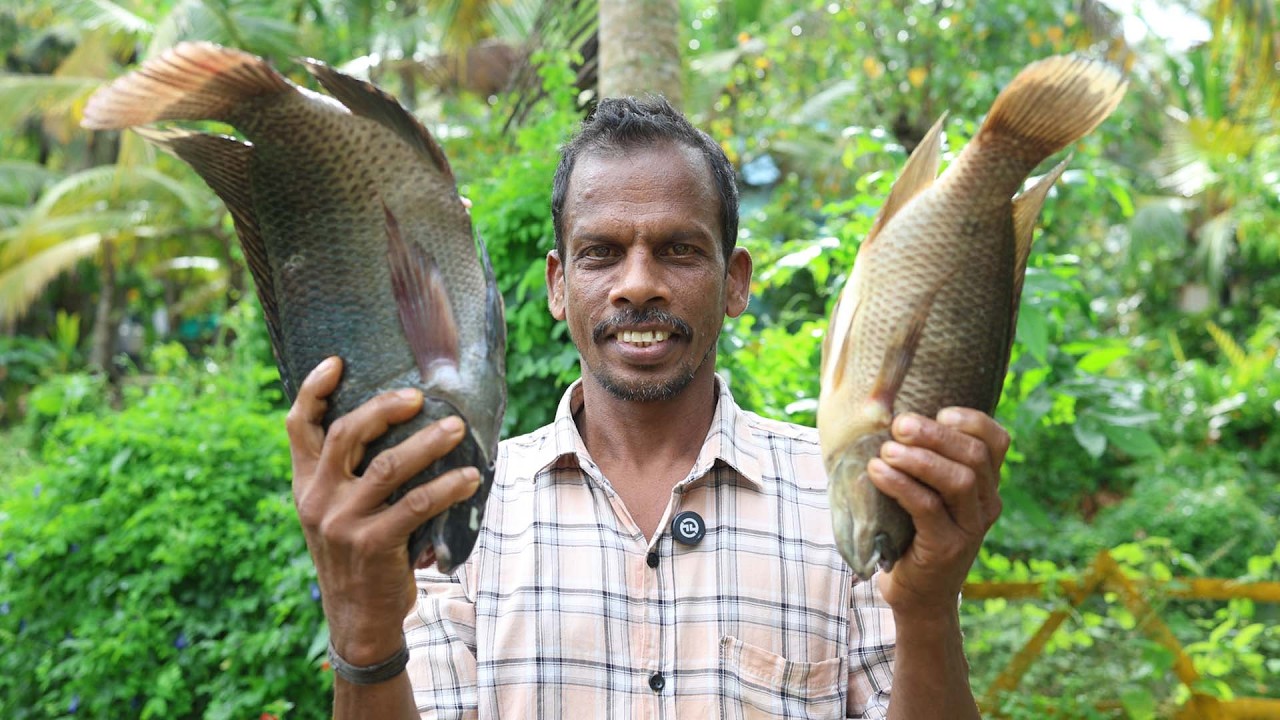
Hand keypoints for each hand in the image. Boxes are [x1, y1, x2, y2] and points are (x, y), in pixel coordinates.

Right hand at [287, 356, 480, 664]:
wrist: (357, 620)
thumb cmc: (359, 553)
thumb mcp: (339, 512)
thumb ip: (350, 474)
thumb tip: (399, 420)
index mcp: (306, 483)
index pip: (298, 426)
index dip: (313, 390)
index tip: (336, 361)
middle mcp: (318, 498)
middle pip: (346, 434)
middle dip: (385, 408)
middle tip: (419, 397)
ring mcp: (343, 522)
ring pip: (388, 466)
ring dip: (429, 444)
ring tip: (458, 430)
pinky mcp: (373, 545)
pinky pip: (416, 504)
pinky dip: (448, 487)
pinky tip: (471, 478)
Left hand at [867, 408, 1007, 616]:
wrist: (918, 595)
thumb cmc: (913, 533)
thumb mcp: (927, 493)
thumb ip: (925, 461)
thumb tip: (890, 415)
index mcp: (986, 485)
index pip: (997, 441)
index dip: (971, 420)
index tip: (939, 411)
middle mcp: (986, 504)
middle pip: (974, 456)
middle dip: (935, 434)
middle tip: (899, 424)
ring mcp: (970, 528)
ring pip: (958, 480)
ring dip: (919, 459)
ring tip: (886, 450)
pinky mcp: (947, 548)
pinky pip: (928, 507)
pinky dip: (901, 484)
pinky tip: (876, 472)